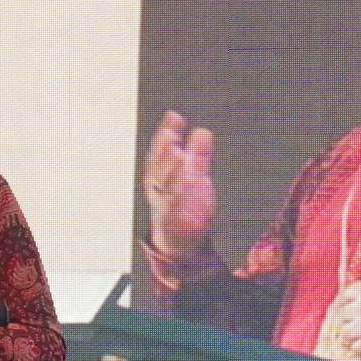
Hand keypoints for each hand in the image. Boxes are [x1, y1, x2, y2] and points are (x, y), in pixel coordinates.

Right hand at [141, 111, 217, 263]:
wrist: (180, 241)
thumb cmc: (185, 205)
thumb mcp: (193, 177)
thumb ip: (197, 156)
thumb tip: (202, 131)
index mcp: (160, 177)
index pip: (160, 152)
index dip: (166, 135)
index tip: (174, 118)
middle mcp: (159, 191)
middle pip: (158, 169)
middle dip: (163, 152)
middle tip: (172, 136)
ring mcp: (165, 207)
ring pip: (164, 188)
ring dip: (170, 171)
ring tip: (179, 154)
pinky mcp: (174, 223)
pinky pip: (174, 209)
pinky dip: (179, 197)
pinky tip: (188, 182)